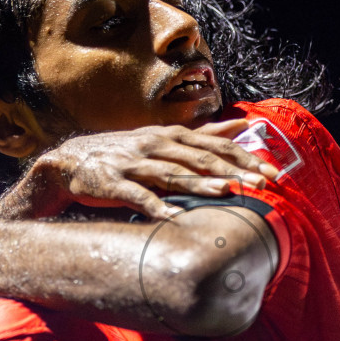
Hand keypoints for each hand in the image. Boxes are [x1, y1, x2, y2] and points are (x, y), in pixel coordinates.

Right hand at [4, 119, 279, 220]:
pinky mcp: (112, 183)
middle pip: (200, 156)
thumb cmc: (123, 154)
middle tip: (263, 183)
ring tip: (227, 190)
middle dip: (234, 169)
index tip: (272, 171)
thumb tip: (242, 124)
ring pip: (172, 173)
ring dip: (200, 182)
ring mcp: (133, 163)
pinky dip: (154, 206)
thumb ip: (203, 134)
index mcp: (169, 136)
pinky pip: (136, 195)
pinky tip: (173, 216)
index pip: (214, 144)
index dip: (244, 156)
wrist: (67, 162)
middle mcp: (154, 145)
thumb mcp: (164, 139)